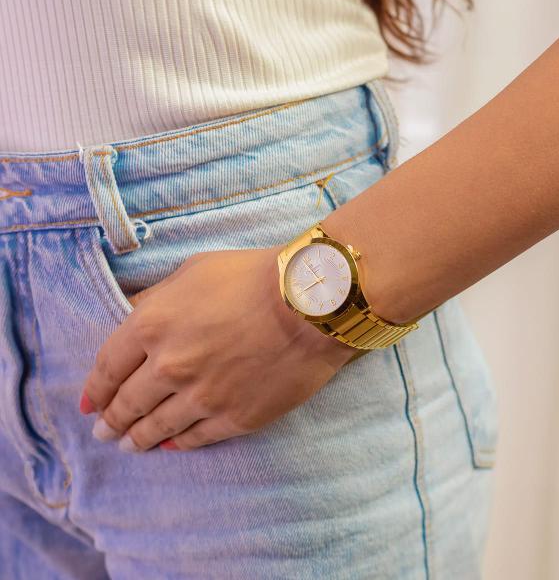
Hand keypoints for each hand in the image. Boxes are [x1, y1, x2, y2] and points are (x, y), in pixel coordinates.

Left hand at [79, 244, 357, 451]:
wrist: (310, 303)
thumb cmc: (253, 276)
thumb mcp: (193, 271)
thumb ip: (155, 298)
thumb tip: (132, 316)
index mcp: (151, 325)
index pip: (108, 367)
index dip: (95, 389)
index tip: (88, 405)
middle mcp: (169, 367)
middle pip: (128, 403)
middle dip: (112, 421)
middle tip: (104, 433)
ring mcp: (203, 397)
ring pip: (158, 427)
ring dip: (138, 438)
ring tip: (129, 445)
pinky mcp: (235, 417)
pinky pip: (197, 438)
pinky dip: (179, 444)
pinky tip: (170, 446)